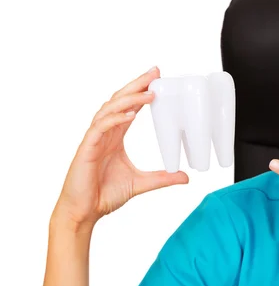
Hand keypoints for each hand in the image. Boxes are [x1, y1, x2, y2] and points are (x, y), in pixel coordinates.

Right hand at [53, 66, 188, 230]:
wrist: (84, 212)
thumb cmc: (104, 195)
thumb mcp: (141, 183)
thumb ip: (163, 178)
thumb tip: (186, 177)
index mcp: (115, 137)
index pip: (129, 107)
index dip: (141, 92)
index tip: (158, 79)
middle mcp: (105, 133)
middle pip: (119, 101)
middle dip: (137, 85)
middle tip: (155, 72)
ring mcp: (95, 139)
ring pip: (109, 109)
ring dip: (129, 98)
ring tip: (149, 92)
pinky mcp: (87, 149)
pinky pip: (100, 127)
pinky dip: (115, 119)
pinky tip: (130, 115)